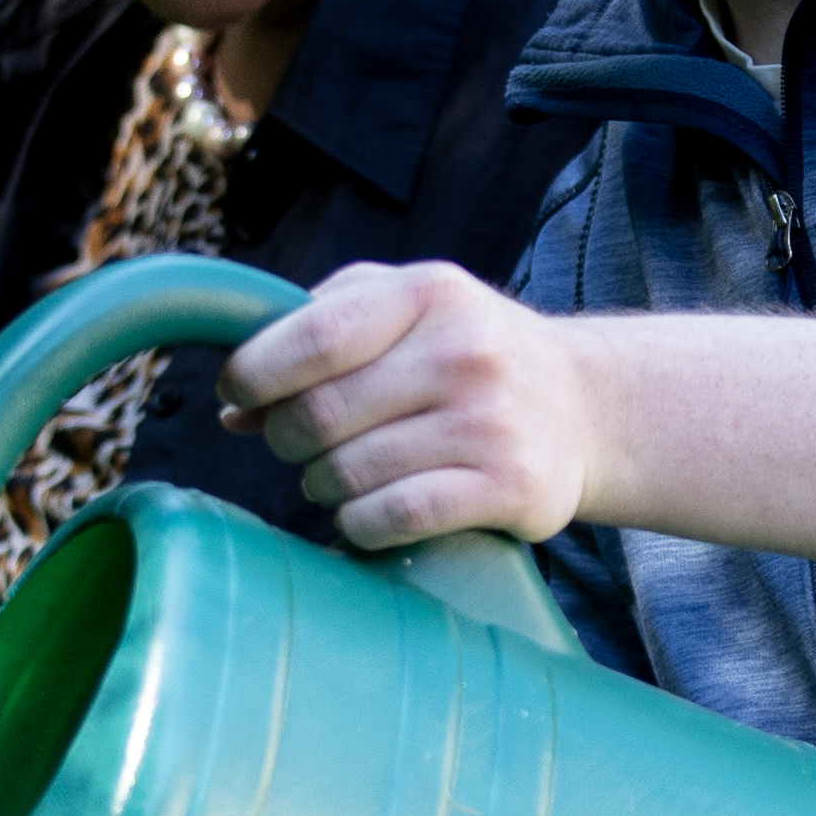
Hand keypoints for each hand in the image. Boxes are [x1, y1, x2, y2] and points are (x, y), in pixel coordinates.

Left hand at [218, 261, 597, 550]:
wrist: (581, 406)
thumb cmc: (462, 354)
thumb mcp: (402, 311)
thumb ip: (315, 333)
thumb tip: (234, 410)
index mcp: (429, 293)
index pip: (312, 338)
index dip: (254, 373)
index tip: (238, 393)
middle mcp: (464, 352)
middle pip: (318, 415)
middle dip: (286, 438)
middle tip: (298, 442)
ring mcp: (491, 422)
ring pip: (348, 475)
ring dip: (321, 485)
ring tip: (340, 474)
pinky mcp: (509, 488)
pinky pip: (393, 519)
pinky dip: (359, 523)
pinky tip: (367, 510)